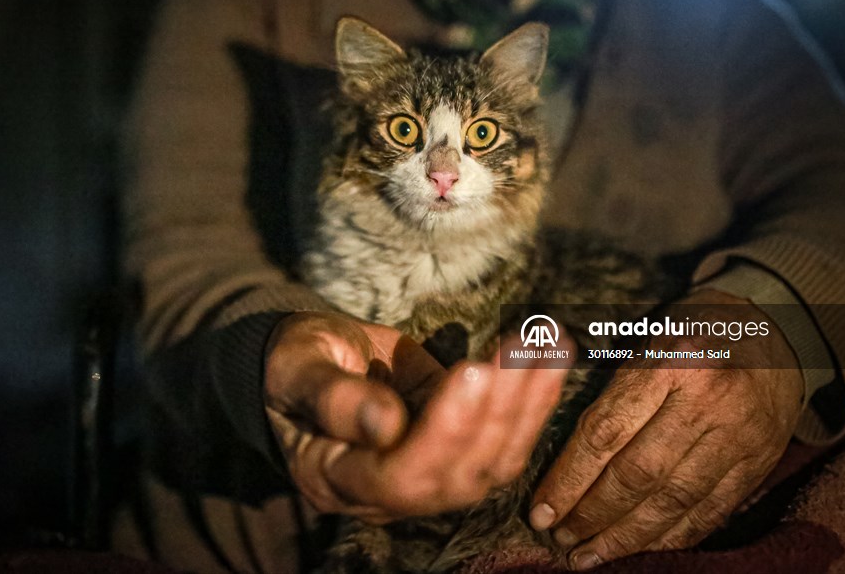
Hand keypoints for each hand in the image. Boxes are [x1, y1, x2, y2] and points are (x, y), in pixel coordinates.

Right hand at [265, 311, 569, 522]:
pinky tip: (549, 359)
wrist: (311, 363)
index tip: (470, 370)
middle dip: (497, 414)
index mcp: (335, 478)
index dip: (442, 432)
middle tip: (519, 352)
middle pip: (456, 475)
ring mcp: (427, 477)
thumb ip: (333, 396)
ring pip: (491, 465)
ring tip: (545, 349)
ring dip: (527, 406)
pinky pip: (504, 443)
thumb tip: (386, 424)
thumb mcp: (297, 367)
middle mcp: (386, 494)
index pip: (398, 476)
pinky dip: (534, 403)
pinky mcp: (458, 451)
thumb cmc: (295, 363)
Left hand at [528, 290, 803, 568]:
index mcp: (670, 364)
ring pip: (674, 501)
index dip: (569, 478)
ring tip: (588, 555)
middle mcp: (707, 403)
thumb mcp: (648, 340)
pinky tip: (638, 548)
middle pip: (638, 474)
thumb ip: (611, 392)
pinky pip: (710, 511)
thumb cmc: (692, 331)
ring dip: (626, 537)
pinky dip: (672, 537)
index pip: (607, 432)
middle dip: (591, 514)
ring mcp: (739, 437)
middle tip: (559, 539)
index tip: (540, 510)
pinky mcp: (759, 463)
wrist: (775, 329)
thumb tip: (559, 455)